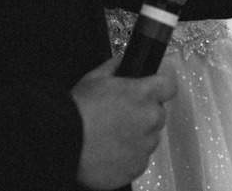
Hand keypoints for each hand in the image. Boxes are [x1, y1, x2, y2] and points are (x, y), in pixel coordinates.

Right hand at [72, 55, 176, 188]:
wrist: (62, 142)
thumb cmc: (77, 110)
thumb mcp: (94, 79)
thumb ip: (114, 67)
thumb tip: (121, 63)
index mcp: (144, 94)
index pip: (169, 86)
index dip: (160, 87)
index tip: (154, 90)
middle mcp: (150, 119)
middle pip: (158, 114)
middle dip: (144, 114)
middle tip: (121, 116)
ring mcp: (145, 145)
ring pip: (149, 138)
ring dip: (137, 136)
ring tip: (111, 137)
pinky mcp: (137, 167)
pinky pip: (139, 159)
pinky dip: (128, 157)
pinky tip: (109, 152)